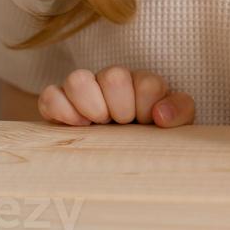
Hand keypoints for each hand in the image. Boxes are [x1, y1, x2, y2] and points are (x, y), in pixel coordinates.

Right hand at [38, 67, 195, 127]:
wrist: (124, 153)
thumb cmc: (151, 135)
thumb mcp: (176, 126)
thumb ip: (179, 111)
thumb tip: (161, 114)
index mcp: (143, 84)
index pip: (148, 84)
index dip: (147, 106)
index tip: (145, 123)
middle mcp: (114, 81)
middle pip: (113, 76)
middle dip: (119, 107)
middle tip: (121, 124)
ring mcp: (86, 89)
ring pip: (78, 79)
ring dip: (89, 105)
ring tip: (96, 125)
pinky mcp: (60, 103)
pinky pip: (50, 95)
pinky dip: (60, 109)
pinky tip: (75, 126)